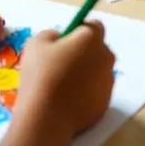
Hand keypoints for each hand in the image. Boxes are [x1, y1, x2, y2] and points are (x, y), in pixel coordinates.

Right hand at [18, 22, 115, 136]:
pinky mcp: (106, 104)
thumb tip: (61, 39)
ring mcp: (108, 82)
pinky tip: (68, 101)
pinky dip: (86, 93)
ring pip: (98, 71)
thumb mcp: (36, 43)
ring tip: (62, 86)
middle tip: (61, 64)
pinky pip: (97, 91)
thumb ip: (52, 34)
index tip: (64, 43)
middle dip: (83, 53)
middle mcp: (106, 57)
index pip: (93, 26)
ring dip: (86, 74)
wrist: (46, 119)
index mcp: (91, 38)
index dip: (79, 32)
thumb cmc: (41, 76)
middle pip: (97, 49)